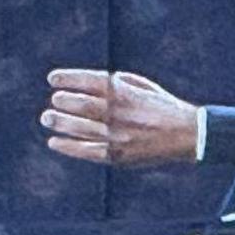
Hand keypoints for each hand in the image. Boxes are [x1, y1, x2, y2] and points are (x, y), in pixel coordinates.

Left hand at [40, 69, 204, 167]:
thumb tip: (85, 82)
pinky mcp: (118, 155)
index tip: (52, 79)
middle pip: (82, 105)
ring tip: (46, 118)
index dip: (68, 79)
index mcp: (125, 92)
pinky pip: (87, 151)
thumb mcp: (143, 85)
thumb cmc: (162, 106)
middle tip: (54, 101)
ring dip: (60, 123)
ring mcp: (118, 135)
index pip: (89, 82)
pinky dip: (68, 147)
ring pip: (81, 128)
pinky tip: (54, 142)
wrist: (187, 134)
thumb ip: (115, 82)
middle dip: (63, 101)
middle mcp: (119, 113)